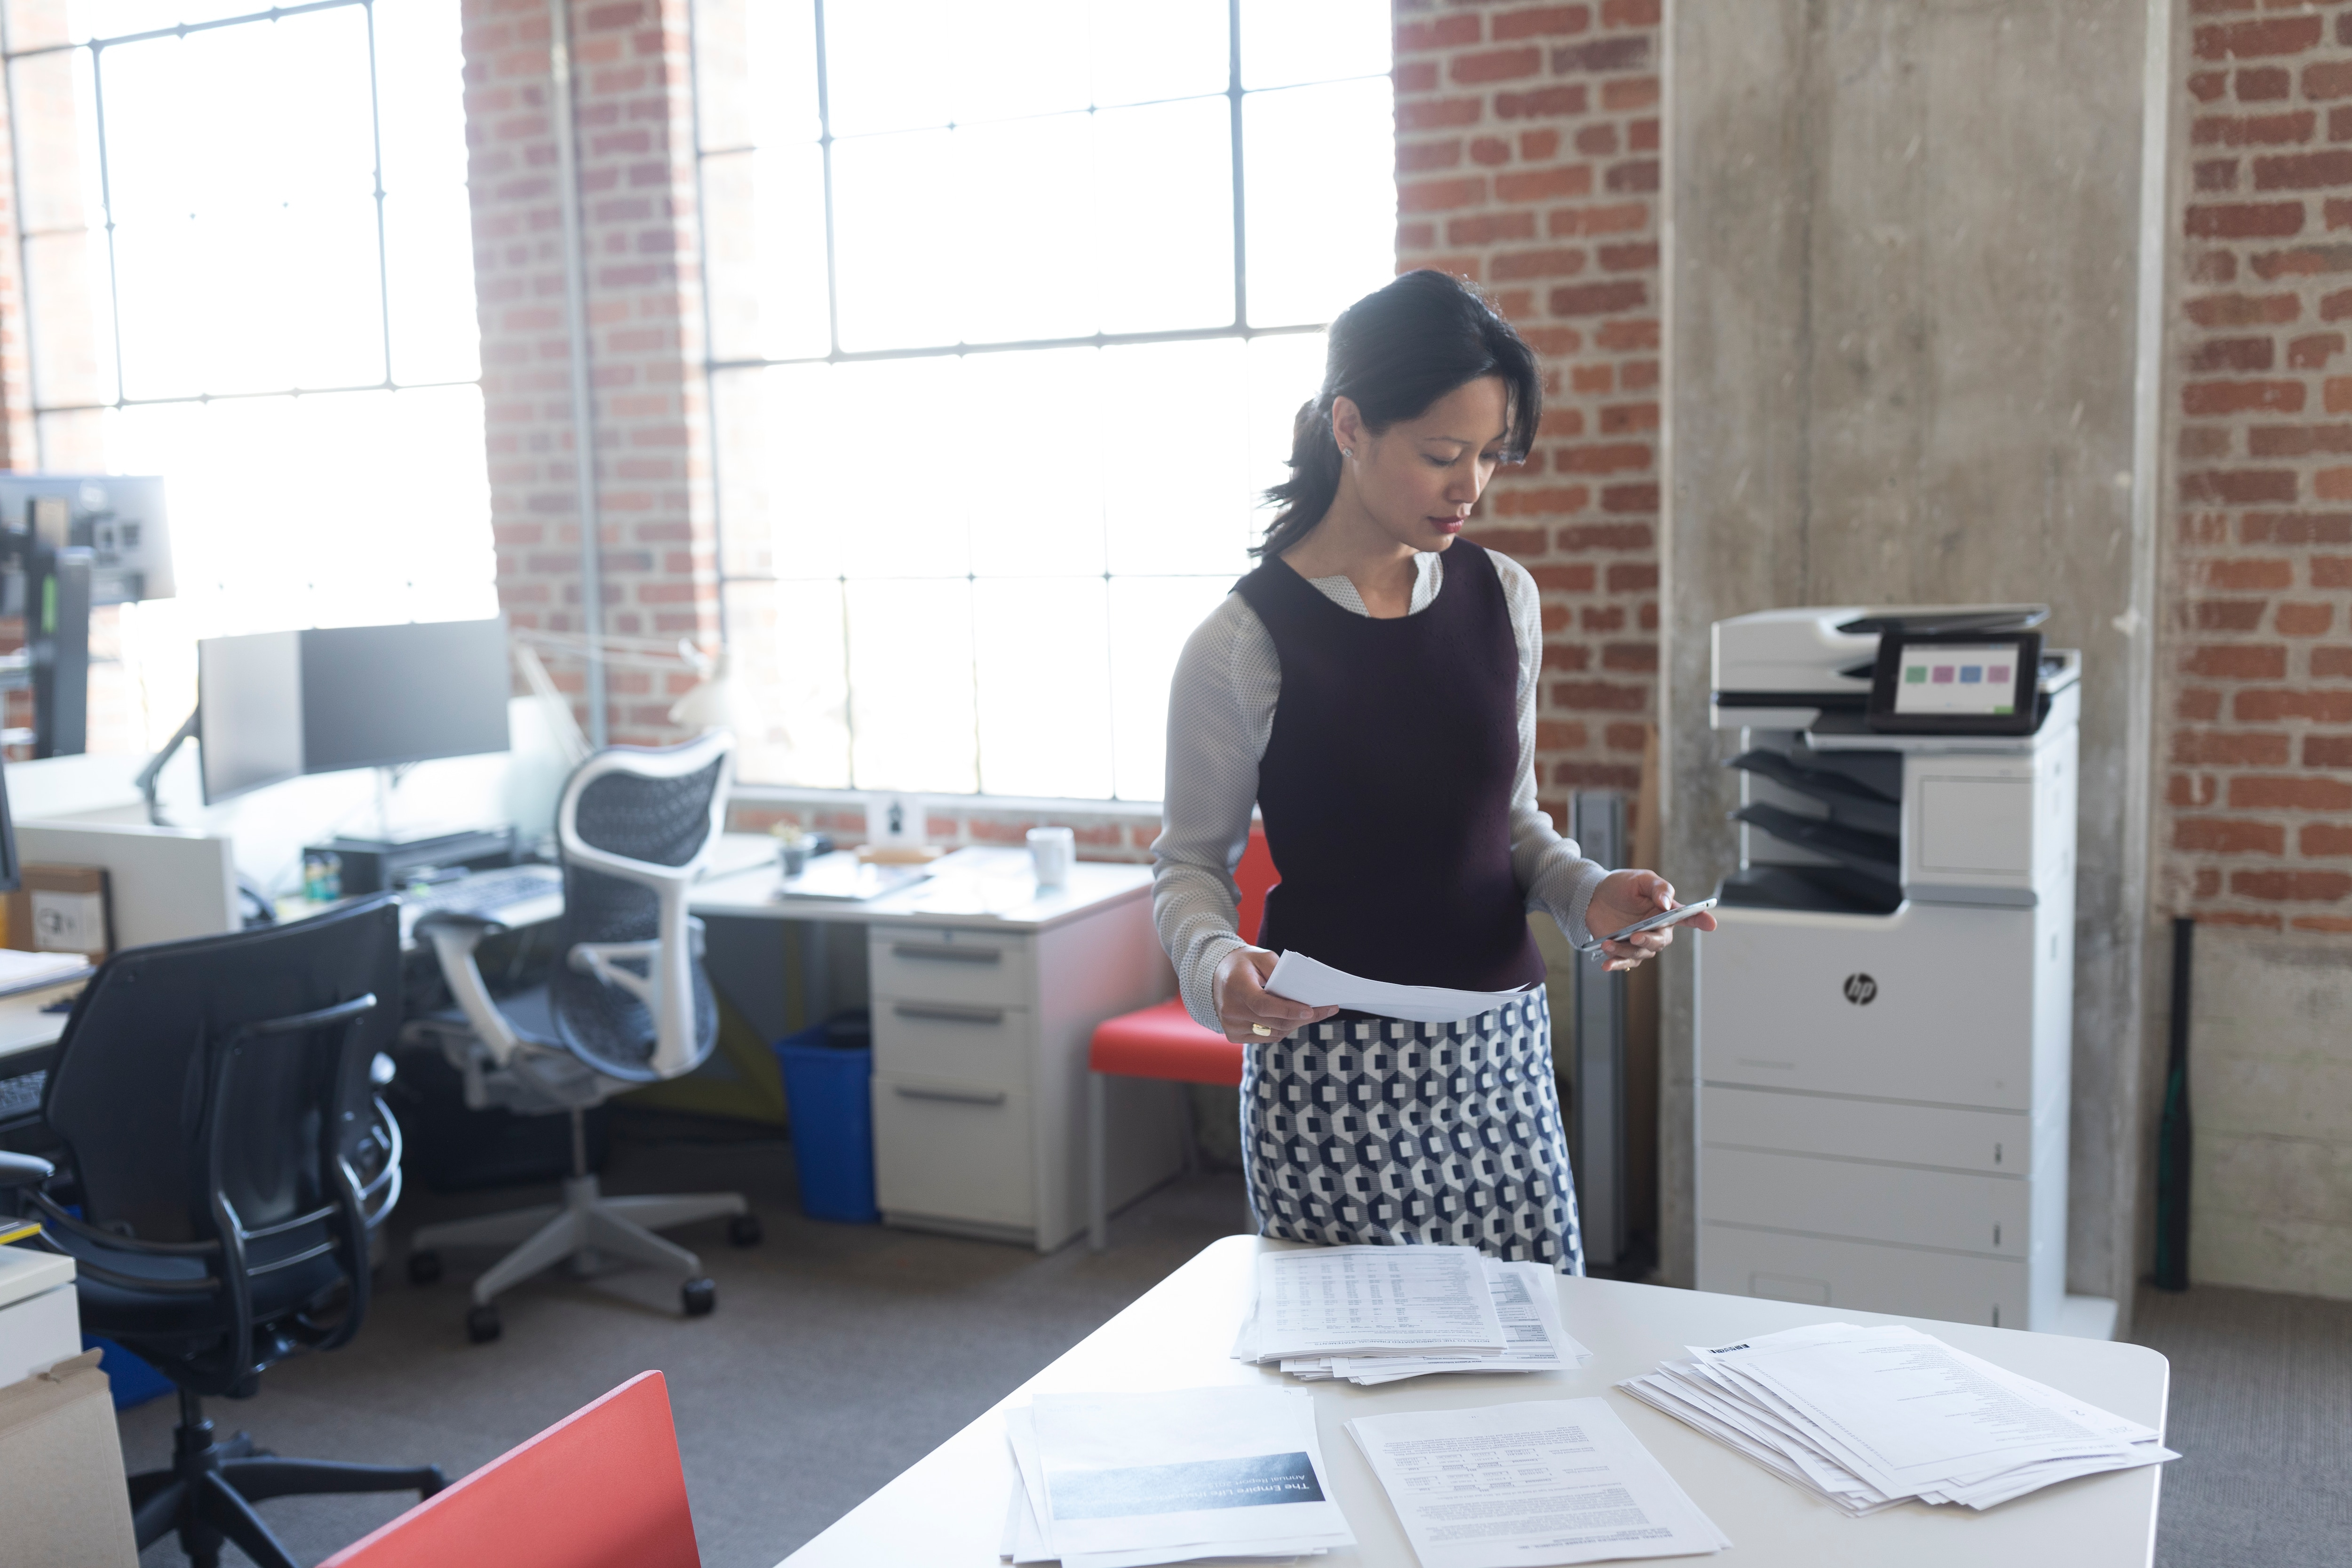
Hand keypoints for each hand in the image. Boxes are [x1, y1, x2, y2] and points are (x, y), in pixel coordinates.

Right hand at [1212, 946, 1339, 1045]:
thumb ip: (1280, 972)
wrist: (1216, 974)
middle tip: (1326, 1010)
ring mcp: (1230, 1025)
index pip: (1264, 1005)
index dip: (1288, 1010)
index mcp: (1236, 986)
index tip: (1311, 1010)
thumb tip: (1302, 992)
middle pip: (1273, 1022)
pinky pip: (1266, 1038)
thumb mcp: (1262, 957)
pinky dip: (1281, 1030)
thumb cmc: (1244, 964)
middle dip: (1302, 1018)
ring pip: (1273, 1033)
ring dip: (1294, 1025)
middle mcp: (1230, 1009)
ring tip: (1309, 1013)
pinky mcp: (1233, 1035)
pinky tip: (1288, 1018)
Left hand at [1585, 869, 1715, 972]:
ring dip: (1625, 951)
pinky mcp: (1625, 950)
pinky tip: (1606, 964)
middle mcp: (1657, 929)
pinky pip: (1625, 962)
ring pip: (1641, 953)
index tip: (1711, 924)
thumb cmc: (1622, 885)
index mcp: (1666, 912)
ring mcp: (1641, 942)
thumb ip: (1658, 888)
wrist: (1594, 895)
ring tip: (1608, 944)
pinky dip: (1616, 964)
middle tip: (1634, 936)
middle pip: (1661, 941)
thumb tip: (1666, 904)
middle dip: (1648, 941)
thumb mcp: (1641, 879)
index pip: (1687, 917)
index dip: (1701, 920)